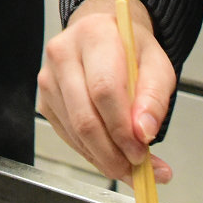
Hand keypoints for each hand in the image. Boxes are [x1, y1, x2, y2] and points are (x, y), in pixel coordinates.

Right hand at [38, 0, 176, 182]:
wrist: (103, 36)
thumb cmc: (130, 50)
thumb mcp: (157, 64)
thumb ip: (154, 97)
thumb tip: (144, 133)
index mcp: (94, 36)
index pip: (104, 90)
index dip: (122, 127)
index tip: (142, 150)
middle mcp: (63, 54)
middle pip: (84, 117)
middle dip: (113, 152)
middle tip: (137, 167)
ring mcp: (48, 79)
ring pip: (75, 132)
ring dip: (104, 157)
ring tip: (131, 165)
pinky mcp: (45, 101)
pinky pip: (68, 136)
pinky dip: (92, 153)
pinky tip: (111, 154)